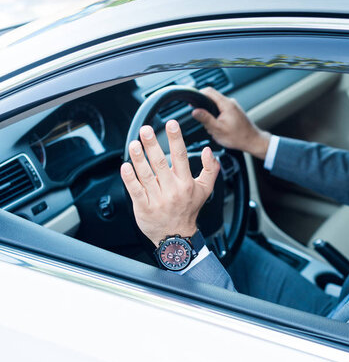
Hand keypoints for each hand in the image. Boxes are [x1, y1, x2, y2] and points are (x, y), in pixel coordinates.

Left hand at [120, 120, 219, 246]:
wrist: (176, 237)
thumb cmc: (188, 210)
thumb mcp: (205, 190)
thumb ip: (210, 169)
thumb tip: (209, 152)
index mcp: (186, 183)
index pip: (181, 156)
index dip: (175, 139)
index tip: (171, 124)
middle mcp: (172, 190)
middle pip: (161, 163)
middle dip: (152, 145)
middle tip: (146, 130)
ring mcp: (157, 199)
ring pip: (146, 175)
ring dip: (138, 158)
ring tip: (134, 144)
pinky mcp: (144, 207)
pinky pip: (135, 190)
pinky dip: (130, 178)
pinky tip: (125, 166)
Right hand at [192, 87, 270, 158]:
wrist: (253, 141)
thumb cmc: (238, 137)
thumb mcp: (218, 129)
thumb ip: (205, 119)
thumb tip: (194, 111)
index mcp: (226, 104)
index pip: (208, 91)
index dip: (198, 95)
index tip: (192, 102)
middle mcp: (230, 102)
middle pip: (212, 99)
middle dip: (205, 110)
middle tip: (206, 123)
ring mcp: (233, 107)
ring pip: (216, 106)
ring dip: (212, 116)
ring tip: (216, 128)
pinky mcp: (234, 112)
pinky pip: (222, 111)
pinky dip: (218, 119)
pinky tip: (221, 128)